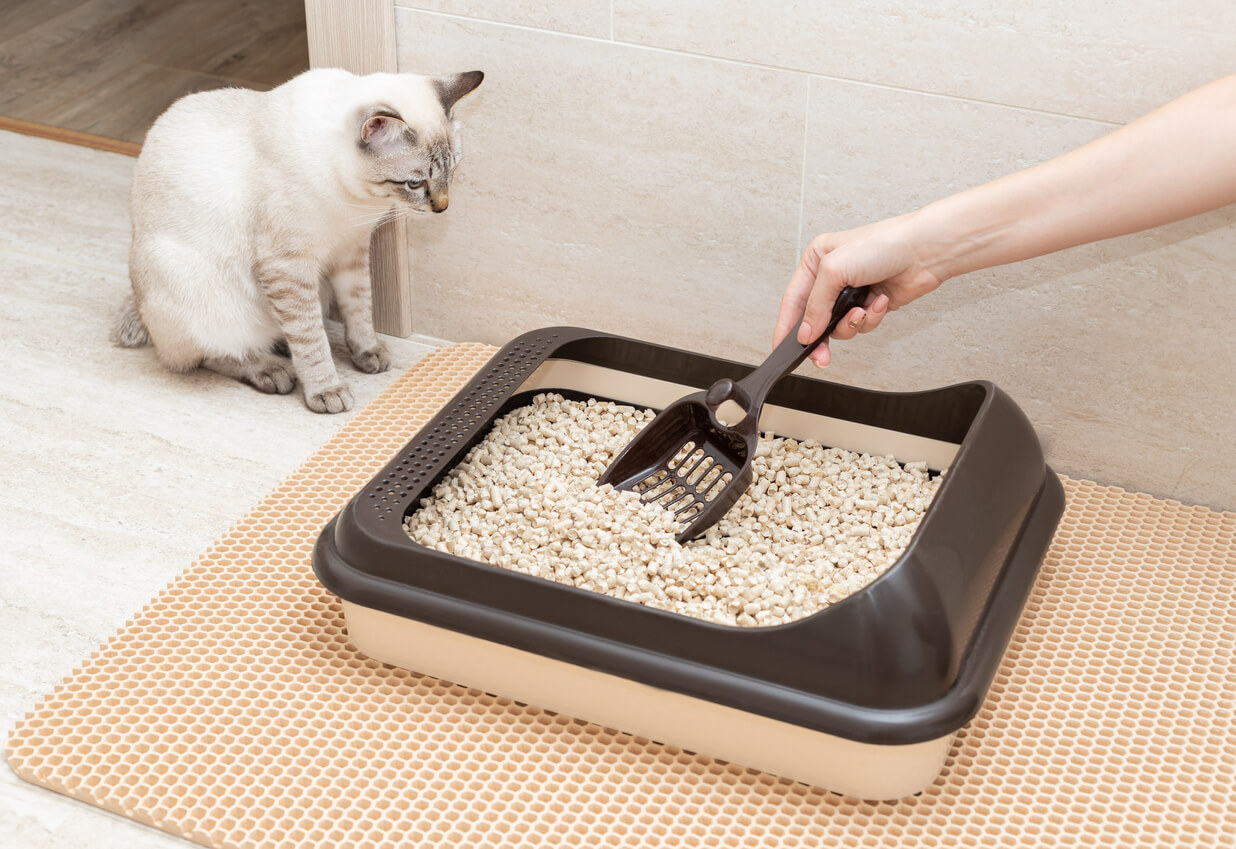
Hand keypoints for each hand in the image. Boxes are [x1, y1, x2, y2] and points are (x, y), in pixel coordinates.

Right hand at [774, 213, 945, 366]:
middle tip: (821, 356)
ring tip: (861, 312)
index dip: (785, 326)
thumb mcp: (835, 270)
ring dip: (851, 324)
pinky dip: (871, 317)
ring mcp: (853, 292)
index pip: (793, 300)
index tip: (780, 349)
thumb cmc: (883, 244)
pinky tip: (880, 302)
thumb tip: (805, 332)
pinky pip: (862, 325)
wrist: (924, 250)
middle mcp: (832, 277)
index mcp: (816, 261)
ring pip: (839, 326)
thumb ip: (815, 305)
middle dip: (820, 338)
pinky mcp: (871, 303)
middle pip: (815, 318)